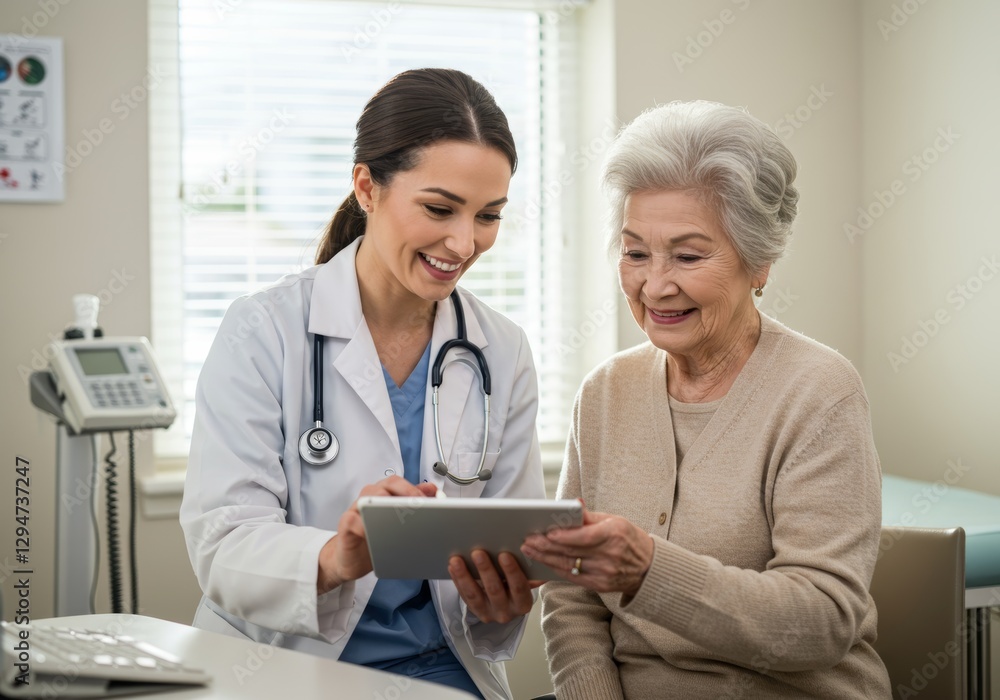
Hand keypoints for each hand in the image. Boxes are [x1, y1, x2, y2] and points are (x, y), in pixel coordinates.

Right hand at [317, 476, 435, 593]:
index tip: (428, 501)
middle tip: (418, 507)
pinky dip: (364, 524)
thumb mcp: (399, 522)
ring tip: (398, 516)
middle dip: (405, 494)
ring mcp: (356, 510)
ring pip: (368, 497)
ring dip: (384, 504)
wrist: (353, 558)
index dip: (414, 490)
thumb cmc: (376, 538)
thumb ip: (413, 504)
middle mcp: (370, 498)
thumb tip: (432, 491)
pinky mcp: (346, 525)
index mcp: (384, 493)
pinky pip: (353, 519)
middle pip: (386, 485)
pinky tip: (375, 532)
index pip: (399, 483)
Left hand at [448, 550, 542, 623]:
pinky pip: (464, 596)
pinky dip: (457, 580)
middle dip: (485, 570)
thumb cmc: (517, 585)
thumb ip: (528, 570)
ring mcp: (488, 613)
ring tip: (457, 560)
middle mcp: (506, 612)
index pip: (519, 587)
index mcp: (523, 603)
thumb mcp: (526, 580)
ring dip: (465, 576)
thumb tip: (527, 549)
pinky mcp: (474, 611)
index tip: (504, 555)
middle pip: (495, 590)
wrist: (507, 605)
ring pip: (475, 595)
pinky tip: (452, 567)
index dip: (512, 572)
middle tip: (478, 552)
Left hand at [521, 508, 653, 596]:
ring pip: (569, 566)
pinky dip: (557, 569)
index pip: (585, 537)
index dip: (564, 536)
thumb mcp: (615, 521)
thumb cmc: (629, 539)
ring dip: (546, 558)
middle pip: (572, 551)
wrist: (648, 567)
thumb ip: (590, 517)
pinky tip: (544, 562)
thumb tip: (574, 504)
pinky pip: (574, 578)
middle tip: (528, 540)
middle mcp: (609, 555)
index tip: (547, 533)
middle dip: (546, 546)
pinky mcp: (600, 586)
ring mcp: (605, 573)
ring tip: (530, 551)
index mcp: (614, 534)